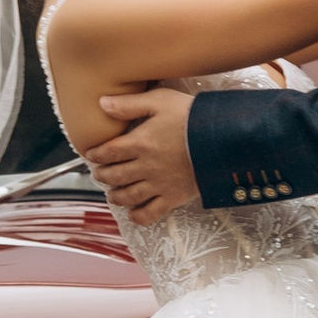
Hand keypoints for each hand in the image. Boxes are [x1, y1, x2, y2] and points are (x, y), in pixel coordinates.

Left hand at [84, 86, 198, 220]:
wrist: (225, 138)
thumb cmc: (193, 116)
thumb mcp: (161, 101)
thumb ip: (130, 104)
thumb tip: (102, 103)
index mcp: (140, 142)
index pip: (108, 152)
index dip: (96, 154)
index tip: (92, 154)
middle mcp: (146, 166)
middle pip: (113, 176)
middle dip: (102, 175)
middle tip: (100, 173)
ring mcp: (159, 184)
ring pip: (127, 196)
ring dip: (116, 196)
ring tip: (113, 193)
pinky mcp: (174, 197)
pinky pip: (150, 213)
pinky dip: (138, 216)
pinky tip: (134, 212)